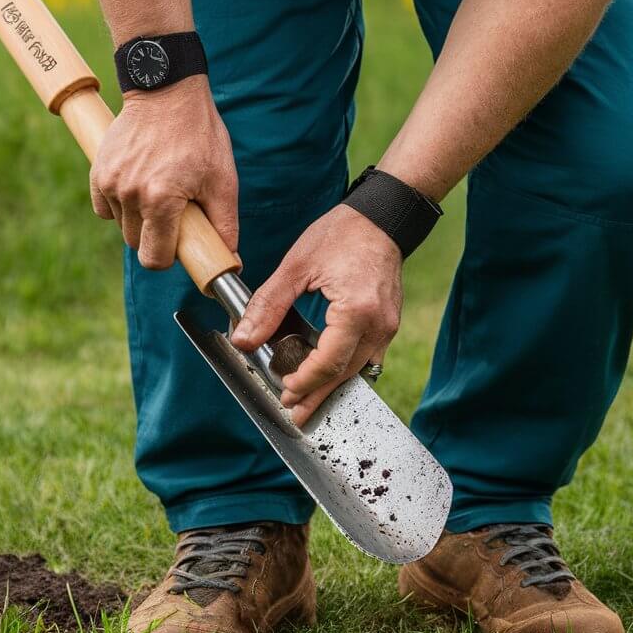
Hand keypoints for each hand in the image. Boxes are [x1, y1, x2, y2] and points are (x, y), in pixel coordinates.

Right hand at [91, 76, 238, 267]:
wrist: (167, 91)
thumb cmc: (200, 135)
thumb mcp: (223, 180)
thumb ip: (225, 225)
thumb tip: (230, 261)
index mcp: (160, 200)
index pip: (154, 258)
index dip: (169, 257)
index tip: (180, 244)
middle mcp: (130, 194)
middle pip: (136, 243)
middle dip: (155, 237)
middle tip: (175, 213)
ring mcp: (110, 182)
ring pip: (121, 225)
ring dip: (138, 219)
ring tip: (159, 191)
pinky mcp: (99, 171)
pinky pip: (104, 207)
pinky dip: (120, 205)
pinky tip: (138, 186)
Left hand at [230, 204, 402, 426]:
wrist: (381, 218)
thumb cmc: (342, 234)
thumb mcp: (296, 267)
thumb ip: (268, 306)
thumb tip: (244, 338)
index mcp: (356, 311)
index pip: (328, 362)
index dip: (305, 382)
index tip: (284, 392)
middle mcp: (378, 324)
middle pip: (344, 374)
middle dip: (317, 396)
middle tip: (295, 414)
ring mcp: (387, 326)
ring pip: (358, 370)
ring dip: (332, 387)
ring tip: (308, 402)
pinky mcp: (388, 324)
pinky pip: (367, 357)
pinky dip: (345, 369)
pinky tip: (328, 376)